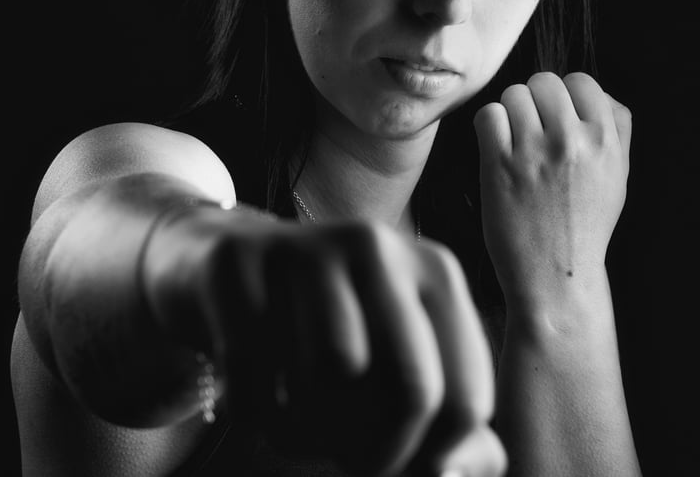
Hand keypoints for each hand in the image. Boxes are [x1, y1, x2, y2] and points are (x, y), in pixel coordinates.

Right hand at [144, 210, 505, 476]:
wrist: (234, 267)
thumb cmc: (332, 329)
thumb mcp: (402, 362)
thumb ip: (452, 421)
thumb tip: (460, 472)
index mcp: (435, 269)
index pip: (465, 400)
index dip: (431, 459)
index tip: (395, 462)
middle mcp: (377, 244)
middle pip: (413, 387)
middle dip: (378, 453)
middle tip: (346, 458)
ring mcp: (306, 246)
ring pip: (329, 377)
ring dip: (307, 429)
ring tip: (297, 413)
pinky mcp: (237, 261)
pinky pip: (253, 374)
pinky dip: (252, 412)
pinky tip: (252, 393)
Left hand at [473, 71, 631, 309]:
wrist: (556, 274)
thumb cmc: (585, 223)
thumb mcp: (617, 176)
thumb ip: (617, 130)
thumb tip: (599, 93)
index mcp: (605, 141)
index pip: (581, 81)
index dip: (566, 94)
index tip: (558, 117)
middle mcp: (571, 142)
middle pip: (544, 81)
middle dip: (535, 100)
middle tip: (532, 129)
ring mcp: (534, 152)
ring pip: (513, 94)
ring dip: (510, 113)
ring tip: (515, 142)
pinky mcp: (499, 165)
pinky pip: (488, 114)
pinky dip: (489, 126)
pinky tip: (496, 148)